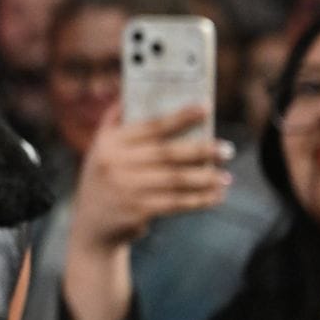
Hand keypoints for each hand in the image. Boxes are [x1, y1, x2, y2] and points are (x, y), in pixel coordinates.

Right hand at [70, 103, 232, 253]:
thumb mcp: (99, 150)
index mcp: (108, 142)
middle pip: (168, 153)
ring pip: (175, 180)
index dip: (180, 116)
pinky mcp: (137, 211)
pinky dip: (200, 200)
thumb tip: (130, 91)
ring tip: (226, 177)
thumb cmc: (104, 180)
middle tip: (227, 149)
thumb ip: (113, 123)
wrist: (91, 228)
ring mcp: (125, 188)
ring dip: (205, 178)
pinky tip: (216, 196)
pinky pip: (176, 202)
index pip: (150, 126)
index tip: (206, 107)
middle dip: (202, 150)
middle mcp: (114, 163)